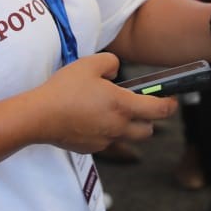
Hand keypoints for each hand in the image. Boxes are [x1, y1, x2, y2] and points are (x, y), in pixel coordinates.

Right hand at [30, 53, 176, 153]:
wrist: (39, 116)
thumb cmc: (64, 89)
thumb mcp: (90, 64)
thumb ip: (110, 63)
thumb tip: (116, 72)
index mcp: (122, 105)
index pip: (159, 110)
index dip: (170, 105)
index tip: (171, 100)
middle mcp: (118, 126)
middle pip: (147, 130)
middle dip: (150, 119)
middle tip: (141, 106)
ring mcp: (105, 140)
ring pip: (128, 137)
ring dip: (129, 127)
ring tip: (115, 111)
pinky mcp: (92, 148)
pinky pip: (108, 141)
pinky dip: (108, 132)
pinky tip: (93, 119)